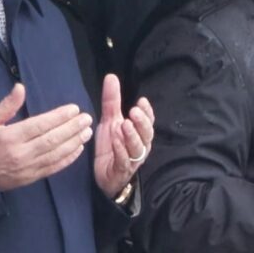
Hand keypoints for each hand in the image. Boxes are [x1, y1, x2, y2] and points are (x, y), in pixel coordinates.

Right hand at [0, 83, 92, 190]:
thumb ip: (6, 105)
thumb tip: (20, 88)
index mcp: (10, 137)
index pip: (40, 125)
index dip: (59, 117)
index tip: (73, 109)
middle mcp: (21, 153)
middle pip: (52, 139)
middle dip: (72, 128)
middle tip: (86, 118)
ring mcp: (28, 167)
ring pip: (56, 154)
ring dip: (74, 142)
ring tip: (86, 131)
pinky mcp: (31, 178)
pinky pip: (54, 168)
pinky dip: (68, 159)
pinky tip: (78, 149)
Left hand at [93, 74, 155, 198]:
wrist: (106, 176)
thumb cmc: (112, 147)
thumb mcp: (109, 121)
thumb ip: (111, 101)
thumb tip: (111, 77)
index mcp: (140, 134)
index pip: (148, 122)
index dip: (147, 113)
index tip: (141, 101)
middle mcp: (140, 146)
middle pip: (146, 134)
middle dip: (141, 122)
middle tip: (133, 111)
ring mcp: (132, 159)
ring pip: (137, 148)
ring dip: (131, 136)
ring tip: (124, 125)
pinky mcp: (121, 170)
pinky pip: (124, 160)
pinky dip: (120, 150)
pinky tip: (115, 140)